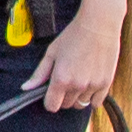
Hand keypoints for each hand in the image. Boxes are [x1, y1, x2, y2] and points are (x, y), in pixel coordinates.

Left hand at [33, 0, 130, 114]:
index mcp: (61, 79)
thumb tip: (26, 88)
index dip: (49, 100)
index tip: (51, 92)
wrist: (99, 25)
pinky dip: (91, 98)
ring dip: (77, 97)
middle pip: (66, 106)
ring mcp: (93, 86)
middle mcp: (77, 86)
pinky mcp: (106, 83)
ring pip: (81, 105)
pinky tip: (89, 85)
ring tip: (78, 81)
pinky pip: (96, 103)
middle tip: (65, 81)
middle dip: (62, 97)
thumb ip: (39, 73)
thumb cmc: (73, 36)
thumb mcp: (52, 52)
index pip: (51, 106)